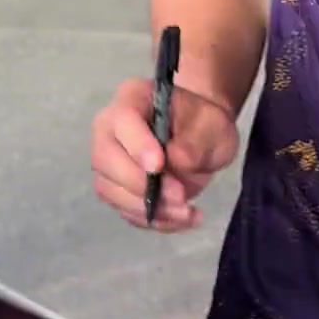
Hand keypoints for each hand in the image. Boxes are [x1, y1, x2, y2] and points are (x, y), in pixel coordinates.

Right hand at [92, 79, 238, 231]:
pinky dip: (154, 220)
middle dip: (141, 184)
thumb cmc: (204, 123)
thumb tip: (175, 161)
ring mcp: (109, 161)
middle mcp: (110, 129)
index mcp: (133, 98)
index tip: (160, 166)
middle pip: (105, 158)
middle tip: (179, 196)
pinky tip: (182, 219)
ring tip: (187, 212)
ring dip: (148, 208)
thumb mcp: (214, 126)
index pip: (123, 119)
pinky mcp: (116, 189)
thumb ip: (196, 142)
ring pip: (110, 190)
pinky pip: (125, 211)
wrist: (202, 138)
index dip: (137, 145)